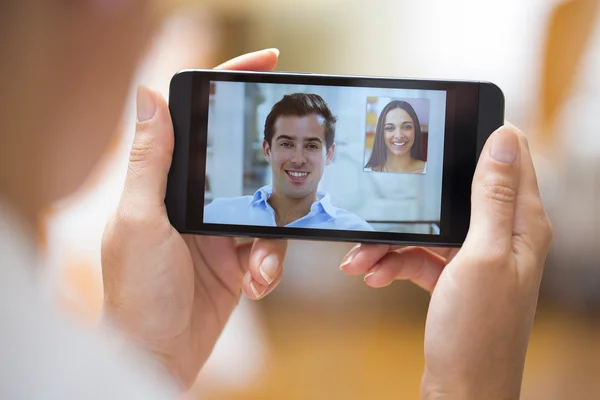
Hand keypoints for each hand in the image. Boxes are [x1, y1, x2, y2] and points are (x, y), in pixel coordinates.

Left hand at [101, 49, 286, 389]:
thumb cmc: (139, 292)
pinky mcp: (240, 259)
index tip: (266, 63)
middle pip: (245, 164)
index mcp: (167, 183)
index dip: (230, 87)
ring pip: (268, 211)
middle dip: (273, 171)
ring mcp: (221, 231)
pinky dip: (271, 266)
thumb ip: (151, 161)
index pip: (198, 122)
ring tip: (257, 272)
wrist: (160, 355)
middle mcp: (196, 202)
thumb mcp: (141, 221)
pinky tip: (257, 285)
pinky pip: (271, 247)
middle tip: (299, 165)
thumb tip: (147, 95)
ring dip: (270, 244)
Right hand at [339, 124, 552, 398]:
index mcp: (520, 225)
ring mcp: (476, 260)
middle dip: (413, 205)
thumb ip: (492, 197)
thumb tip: (504, 138)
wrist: (461, 391)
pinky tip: (372, 274)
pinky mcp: (454, 280)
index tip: (445, 125)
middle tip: (380, 211)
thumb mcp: (481, 256)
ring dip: (391, 241)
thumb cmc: (477, 332)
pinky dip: (394, 262)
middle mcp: (502, 238)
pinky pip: (420, 257)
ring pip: (429, 230)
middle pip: (455, 198)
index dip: (481, 138)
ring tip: (360, 258)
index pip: (511, 160)